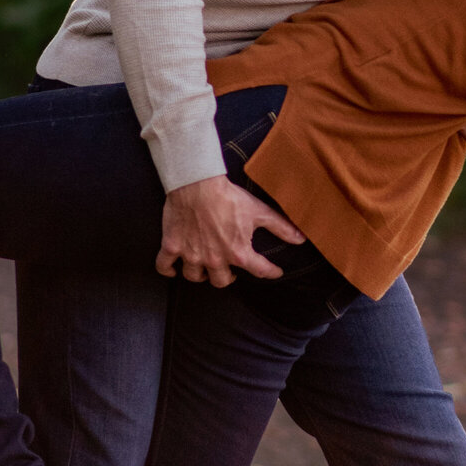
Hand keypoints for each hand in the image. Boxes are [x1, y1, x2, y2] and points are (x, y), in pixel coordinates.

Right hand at [157, 173, 304, 287]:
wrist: (197, 183)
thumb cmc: (228, 196)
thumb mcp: (259, 211)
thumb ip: (280, 227)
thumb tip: (301, 238)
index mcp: (238, 252)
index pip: (259, 271)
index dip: (270, 272)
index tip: (274, 272)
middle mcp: (215, 259)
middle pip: (221, 281)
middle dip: (228, 278)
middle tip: (230, 270)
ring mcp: (191, 255)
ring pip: (195, 277)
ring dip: (201, 275)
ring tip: (205, 267)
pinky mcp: (172, 247)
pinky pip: (164, 267)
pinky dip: (168, 270)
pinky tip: (174, 269)